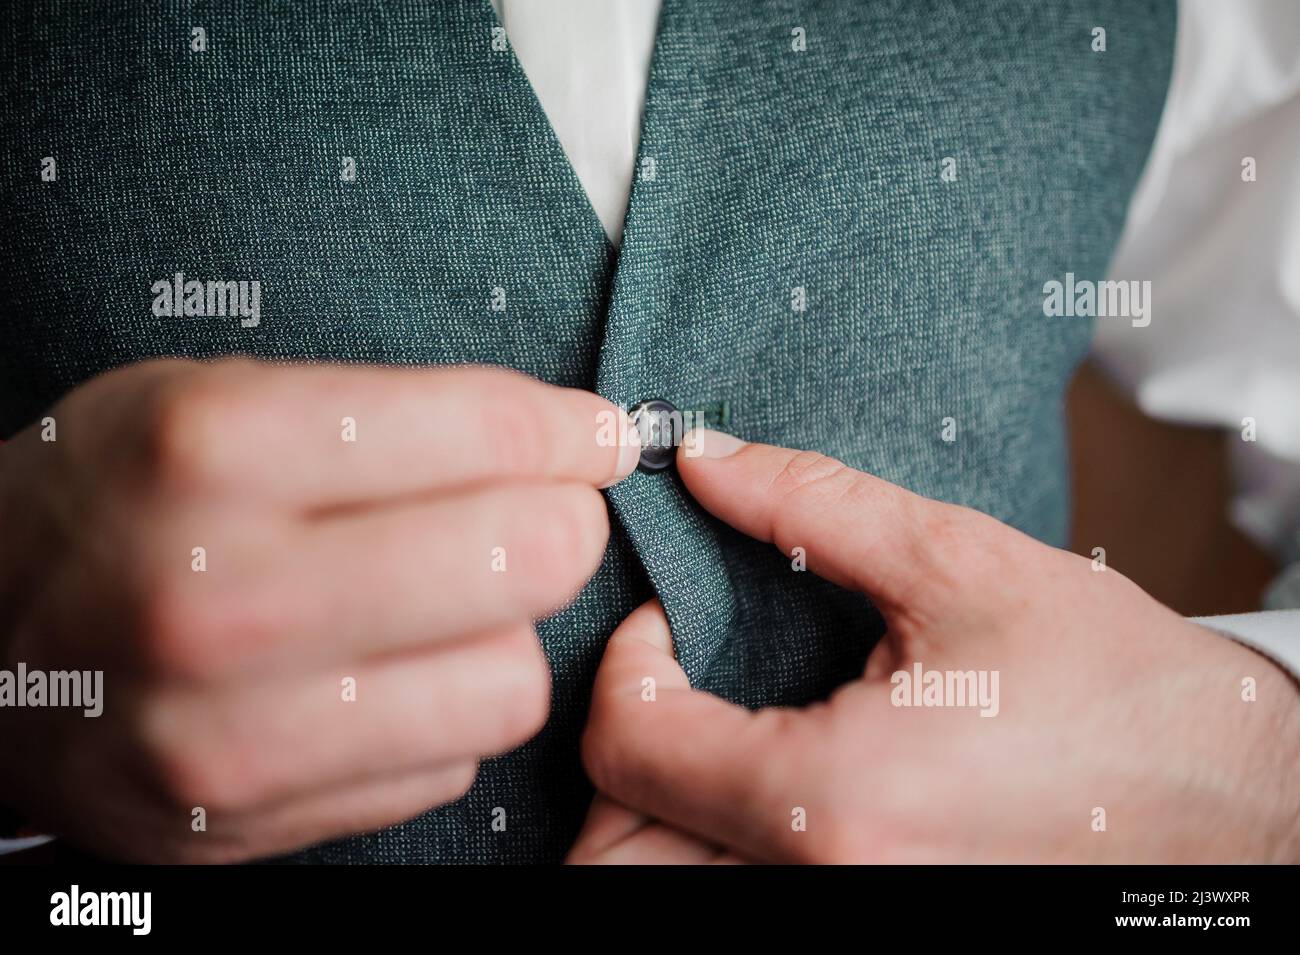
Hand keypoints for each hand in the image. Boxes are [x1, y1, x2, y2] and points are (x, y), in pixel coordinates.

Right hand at [0, 358, 637, 860]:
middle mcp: (223, 598)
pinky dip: (444, 715)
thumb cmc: (120, 497)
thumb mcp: (218, 398)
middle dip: (560, 527)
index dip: (573, 430)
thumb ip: (398, 411)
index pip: (489, 430)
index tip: (596, 436)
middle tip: (533, 518)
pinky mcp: (251, 819)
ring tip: (442, 609)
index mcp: (217, 450)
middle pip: (530, 561)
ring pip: (511, 682)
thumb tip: (580, 439)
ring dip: (503, 636)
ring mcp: (234, 731)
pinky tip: (382, 680)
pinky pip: (450, 763)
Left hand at [569, 432, 1299, 863]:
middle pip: (614, 853)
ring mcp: (848, 923)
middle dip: (620, 752)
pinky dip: (705, 845)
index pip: (627, 744)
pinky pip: (732, 894)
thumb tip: (704, 459)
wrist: (1233, 802)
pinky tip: (752, 775)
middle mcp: (825, 889)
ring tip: (703, 727)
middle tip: (668, 681)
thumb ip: (809, 506)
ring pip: (659, 887)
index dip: (624, 661)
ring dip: (651, 809)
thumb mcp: (960, 567)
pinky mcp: (875, 921)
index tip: (672, 617)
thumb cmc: (1117, 689)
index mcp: (834, 803)